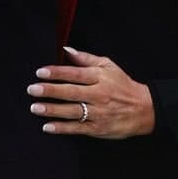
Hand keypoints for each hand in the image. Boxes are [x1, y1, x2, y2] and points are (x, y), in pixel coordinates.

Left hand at [27, 46, 154, 138]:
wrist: (145, 109)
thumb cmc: (123, 85)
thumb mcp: (108, 66)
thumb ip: (86, 58)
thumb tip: (66, 50)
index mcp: (99, 78)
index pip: (75, 74)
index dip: (57, 72)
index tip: (41, 72)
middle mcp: (98, 95)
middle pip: (71, 92)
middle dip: (50, 91)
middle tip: (32, 89)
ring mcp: (98, 113)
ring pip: (72, 111)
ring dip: (52, 110)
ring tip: (35, 107)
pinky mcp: (98, 128)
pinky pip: (77, 128)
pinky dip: (62, 128)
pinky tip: (47, 127)